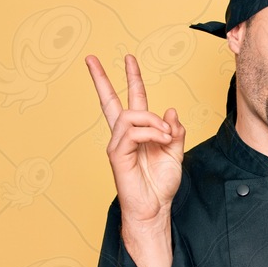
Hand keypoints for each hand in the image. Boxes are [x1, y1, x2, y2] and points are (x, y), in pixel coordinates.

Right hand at [85, 54, 184, 224]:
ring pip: (130, 114)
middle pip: (109, 101)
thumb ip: (174, 132)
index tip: (128, 58)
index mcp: (139, 133)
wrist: (155, 208)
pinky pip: (132, 132)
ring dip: (153, 121)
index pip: (132, 100)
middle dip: (101, 78)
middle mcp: (124, 135)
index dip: (131, 78)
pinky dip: (151, 133)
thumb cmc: (161, 184)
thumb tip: (170, 110)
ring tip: (166, 136)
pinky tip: (160, 141)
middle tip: (91, 58)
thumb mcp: (175, 153)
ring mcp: (118, 144)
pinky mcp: (116, 154)